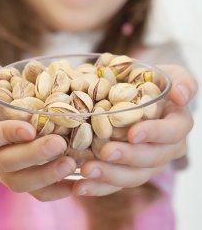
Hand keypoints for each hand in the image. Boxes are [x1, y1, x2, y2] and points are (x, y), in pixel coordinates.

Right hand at [0, 56, 75, 200]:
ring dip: (47, 176)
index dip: (5, 135)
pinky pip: (39, 190)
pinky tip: (78, 181)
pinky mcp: (29, 172)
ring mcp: (10, 166)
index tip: (29, 128)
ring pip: (23, 183)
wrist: (2, 102)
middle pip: (7, 165)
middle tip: (59, 144)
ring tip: (72, 163)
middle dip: (33, 156)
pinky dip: (58, 189)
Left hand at [72, 64, 196, 196]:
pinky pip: (115, 184)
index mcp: (177, 125)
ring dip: (110, 176)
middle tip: (105, 152)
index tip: (133, 133)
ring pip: (133, 176)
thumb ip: (182, 81)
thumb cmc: (153, 82)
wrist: (137, 94)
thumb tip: (181, 96)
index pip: (171, 133)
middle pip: (151, 159)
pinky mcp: (128, 171)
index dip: (154, 134)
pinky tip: (79, 187)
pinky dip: (97, 186)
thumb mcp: (170, 74)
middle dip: (128, 157)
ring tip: (86, 171)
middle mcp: (166, 149)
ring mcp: (147, 163)